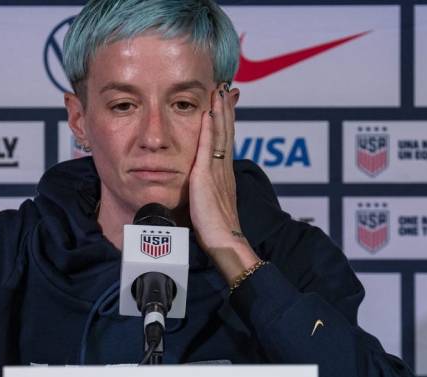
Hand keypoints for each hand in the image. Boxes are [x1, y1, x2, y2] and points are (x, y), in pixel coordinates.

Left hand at [189, 83, 258, 284]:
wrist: (223, 240)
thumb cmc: (214, 229)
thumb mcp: (209, 202)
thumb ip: (205, 189)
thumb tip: (199, 184)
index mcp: (224, 173)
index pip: (225, 139)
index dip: (226, 119)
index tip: (226, 101)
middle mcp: (224, 167)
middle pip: (227, 131)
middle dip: (226, 107)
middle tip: (227, 86)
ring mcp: (218, 170)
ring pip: (221, 133)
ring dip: (220, 110)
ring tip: (220, 90)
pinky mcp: (207, 175)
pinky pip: (209, 146)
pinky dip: (210, 127)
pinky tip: (208, 112)